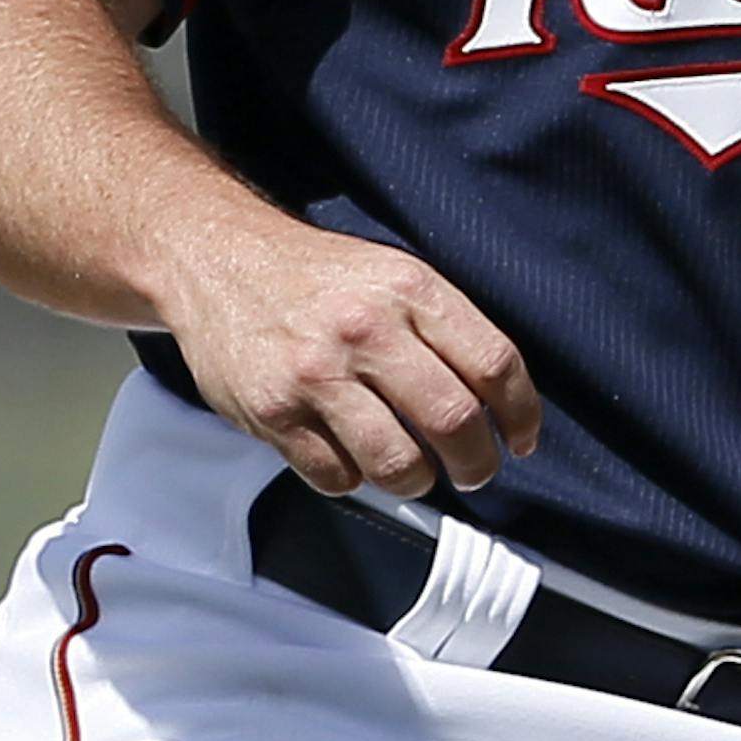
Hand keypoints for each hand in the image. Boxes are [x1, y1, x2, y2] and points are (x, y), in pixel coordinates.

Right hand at [160, 208, 540, 499]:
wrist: (219, 260)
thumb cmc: (317, 277)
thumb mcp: (394, 275)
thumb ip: (445, 329)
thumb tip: (500, 403)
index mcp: (410, 289)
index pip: (493, 363)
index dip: (521, 413)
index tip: (521, 438)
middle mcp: (367, 329)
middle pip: (454, 421)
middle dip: (477, 463)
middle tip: (474, 470)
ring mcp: (317, 374)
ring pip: (400, 463)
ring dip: (417, 480)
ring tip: (412, 468)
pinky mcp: (274, 412)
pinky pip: (338, 477)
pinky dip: (354, 479)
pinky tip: (350, 453)